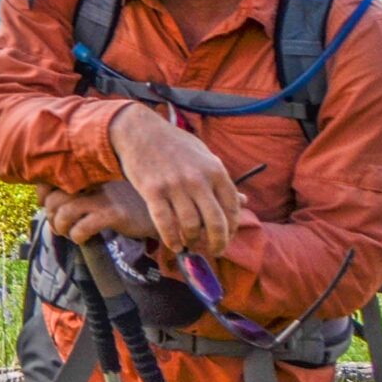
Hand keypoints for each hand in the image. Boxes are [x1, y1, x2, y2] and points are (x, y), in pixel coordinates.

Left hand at [40, 180, 157, 245]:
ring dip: (61, 227)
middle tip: (58, 227)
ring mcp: (102, 197)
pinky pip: (83, 227)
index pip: (51, 180)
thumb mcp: (100, 193)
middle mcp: (92, 183)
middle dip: (50, 216)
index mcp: (87, 175)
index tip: (45, 207)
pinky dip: (77, 235)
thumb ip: (79, 196)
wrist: (159, 212)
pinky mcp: (113, 213)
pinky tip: (82, 239)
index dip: (42, 196)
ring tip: (68, 234)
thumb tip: (49, 214)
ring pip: (64, 212)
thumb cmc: (126, 203)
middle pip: (53, 198)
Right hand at [109, 107, 242, 256]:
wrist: (138, 131)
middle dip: (217, 243)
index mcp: (215, 170)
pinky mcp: (152, 190)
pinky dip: (172, 239)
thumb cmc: (174, 144)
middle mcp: (197, 179)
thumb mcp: (204, 156)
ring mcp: (174, 185)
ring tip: (191, 244)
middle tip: (214, 250)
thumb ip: (221, 180)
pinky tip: (174, 245)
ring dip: (193, 241)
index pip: (232, 209)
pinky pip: (165, 223)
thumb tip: (243, 201)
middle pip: (215, 223)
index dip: (232, 229)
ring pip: (190, 226)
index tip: (227, 237)